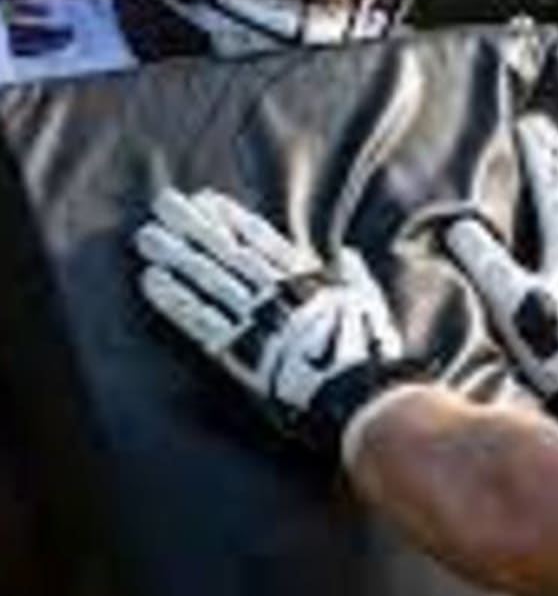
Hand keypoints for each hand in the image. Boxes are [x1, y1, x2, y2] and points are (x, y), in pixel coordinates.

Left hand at [134, 187, 416, 461]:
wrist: (361, 395)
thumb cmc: (371, 353)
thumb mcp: (371, 306)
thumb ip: (356, 277)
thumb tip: (347, 255)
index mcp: (309, 280)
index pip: (263, 242)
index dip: (233, 220)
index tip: (207, 200)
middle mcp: (278, 292)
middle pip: (228, 252)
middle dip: (195, 226)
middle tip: (164, 203)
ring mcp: (258, 319)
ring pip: (210, 279)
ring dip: (177, 255)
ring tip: (147, 236)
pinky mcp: (242, 350)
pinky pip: (202, 319)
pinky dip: (176, 299)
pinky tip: (152, 280)